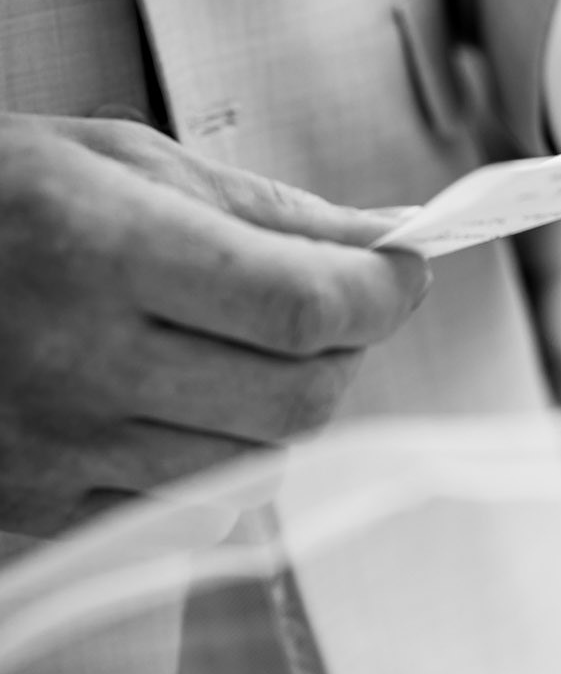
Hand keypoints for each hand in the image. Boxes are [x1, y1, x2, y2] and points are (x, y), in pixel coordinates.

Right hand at [0, 115, 429, 536]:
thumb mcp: (114, 160)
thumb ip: (261, 209)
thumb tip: (382, 240)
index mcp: (102, 247)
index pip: (305, 306)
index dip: (383, 292)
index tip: (404, 269)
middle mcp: (81, 360)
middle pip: (298, 401)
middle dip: (347, 351)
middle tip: (332, 304)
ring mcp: (59, 449)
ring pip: (256, 466)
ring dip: (285, 407)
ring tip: (242, 346)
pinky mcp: (44, 508)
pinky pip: (190, 513)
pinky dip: (221, 462)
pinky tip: (181, 403)